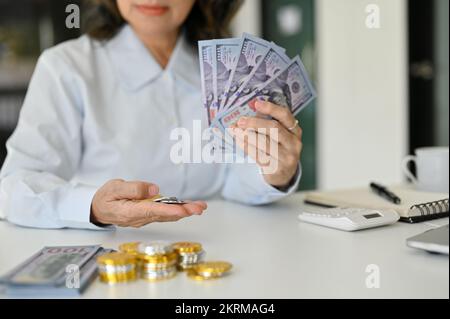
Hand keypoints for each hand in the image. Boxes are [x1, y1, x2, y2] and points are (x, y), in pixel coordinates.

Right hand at [91, 179, 206, 227]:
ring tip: (200, 206)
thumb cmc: (105, 198)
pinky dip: (177, 210)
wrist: (97, 210)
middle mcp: (140, 218)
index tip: (184, 210)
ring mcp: (145, 219)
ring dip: (184, 211)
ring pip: (167, 215)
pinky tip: (188, 208)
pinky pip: (164, 214)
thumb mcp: (114, 188)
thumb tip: (154, 189)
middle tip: (199, 208)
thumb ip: (133, 188)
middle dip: (184, 211)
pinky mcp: (148, 216)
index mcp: (130, 212)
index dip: (170, 210)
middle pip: (165, 215)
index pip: (153, 211)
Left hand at [230, 100, 301, 187]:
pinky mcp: (277, 168)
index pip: (285, 115)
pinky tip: (239, 141)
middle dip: (255, 123)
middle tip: (240, 121)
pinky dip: (247, 147)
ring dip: (248, 135)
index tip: (256, 103)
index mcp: (294, 130)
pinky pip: (259, 155)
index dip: (271, 108)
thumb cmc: (278, 150)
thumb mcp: (277, 136)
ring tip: (236, 131)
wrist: (283, 174)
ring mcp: (287, 157)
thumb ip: (265, 123)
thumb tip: (248, 113)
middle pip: (274, 129)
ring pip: (265, 143)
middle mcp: (293, 143)